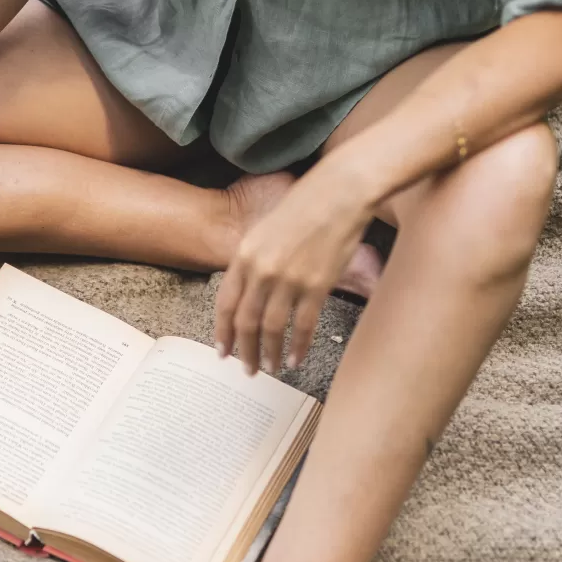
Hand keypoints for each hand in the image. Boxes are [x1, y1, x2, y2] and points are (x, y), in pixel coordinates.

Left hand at [215, 164, 371, 375]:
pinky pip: (303, 325)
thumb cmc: (305, 207)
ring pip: (272, 328)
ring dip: (269, 353)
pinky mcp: (317, 285)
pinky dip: (298, 346)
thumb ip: (253, 261)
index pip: (225, 303)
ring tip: (270, 367)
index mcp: (244, 255)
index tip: (223, 351)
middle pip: (246, 322)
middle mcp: (262, 270)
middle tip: (248, 369)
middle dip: (245, 350)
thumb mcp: (265, 231)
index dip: (222, 331)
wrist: (339, 192)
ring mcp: (289, 278)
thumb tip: (248, 294)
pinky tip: (296, 358)